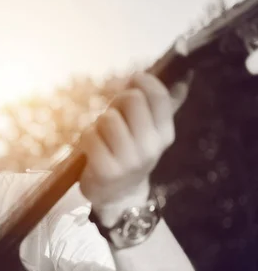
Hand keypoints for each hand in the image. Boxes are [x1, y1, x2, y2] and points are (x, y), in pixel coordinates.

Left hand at [78, 72, 190, 225]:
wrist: (118, 195)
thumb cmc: (130, 152)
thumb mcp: (151, 131)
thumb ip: (164, 104)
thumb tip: (183, 75)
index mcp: (164, 134)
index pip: (158, 95)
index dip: (143, 81)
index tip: (133, 82)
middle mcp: (150, 148)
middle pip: (131, 100)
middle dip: (118, 102)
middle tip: (115, 116)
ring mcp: (128, 161)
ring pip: (108, 118)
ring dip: (99, 123)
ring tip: (103, 136)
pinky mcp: (105, 171)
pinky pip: (89, 135)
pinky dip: (86, 137)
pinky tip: (93, 149)